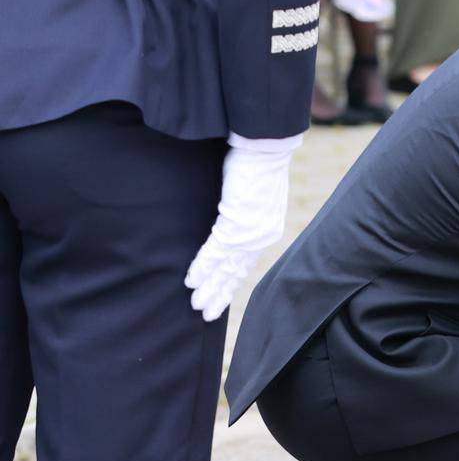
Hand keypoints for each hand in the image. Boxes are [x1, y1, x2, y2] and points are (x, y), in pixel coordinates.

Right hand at [184, 133, 299, 321]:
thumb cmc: (254, 163)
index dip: (229, 281)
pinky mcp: (236, 224)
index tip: (219, 296)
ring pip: (226, 268)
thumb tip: (226, 215)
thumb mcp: (248, 192)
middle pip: (236, 271)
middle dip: (219, 294)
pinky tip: (191, 282)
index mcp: (266, 230)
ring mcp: (249, 233)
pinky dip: (202, 268)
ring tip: (196, 305)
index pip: (245, 262)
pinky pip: (216, 253)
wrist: (264, 146)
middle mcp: (261, 236)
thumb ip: (238, 211)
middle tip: (205, 314)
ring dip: (208, 287)